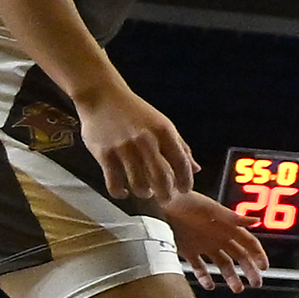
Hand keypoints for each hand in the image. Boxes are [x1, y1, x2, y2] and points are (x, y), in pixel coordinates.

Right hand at [75, 78, 197, 204]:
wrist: (103, 97)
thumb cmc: (136, 112)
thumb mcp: (163, 124)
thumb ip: (179, 147)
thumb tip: (195, 169)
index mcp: (164, 132)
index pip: (181, 162)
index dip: (185, 180)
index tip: (185, 190)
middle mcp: (146, 141)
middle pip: (161, 177)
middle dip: (166, 193)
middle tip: (167, 200)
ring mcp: (124, 149)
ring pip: (138, 183)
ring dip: (144, 193)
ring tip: (146, 193)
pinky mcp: (105, 154)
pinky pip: (114, 182)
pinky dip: (121, 192)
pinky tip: (124, 192)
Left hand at [162, 192, 268, 292]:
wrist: (160, 202)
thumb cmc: (187, 202)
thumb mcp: (211, 209)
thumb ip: (233, 217)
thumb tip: (256, 221)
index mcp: (227, 226)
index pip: (248, 242)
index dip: (258, 254)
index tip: (264, 267)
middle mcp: (218, 237)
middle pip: (239, 256)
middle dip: (249, 270)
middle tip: (256, 283)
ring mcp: (203, 245)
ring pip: (222, 264)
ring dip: (231, 276)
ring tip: (237, 288)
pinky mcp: (187, 250)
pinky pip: (199, 267)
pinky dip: (205, 277)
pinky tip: (209, 285)